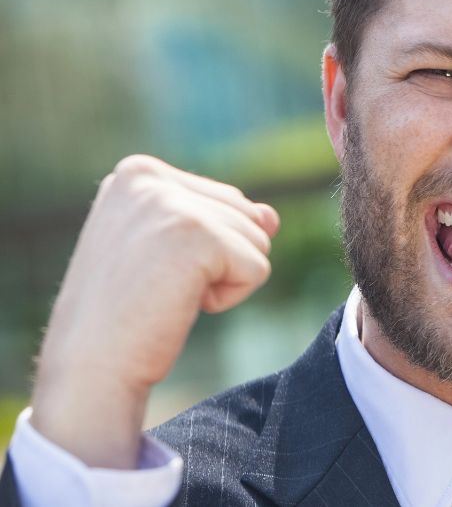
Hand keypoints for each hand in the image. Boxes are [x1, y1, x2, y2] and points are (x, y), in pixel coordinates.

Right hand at [29, 155, 278, 468]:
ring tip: (165, 294)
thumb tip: (271, 218)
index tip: (149, 270)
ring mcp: (173, 203)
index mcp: (137, 173)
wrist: (91, 367)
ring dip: (222, 280)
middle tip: (158, 286)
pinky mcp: (199, 235)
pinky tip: (178, 305)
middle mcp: (149, 177)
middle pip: (245, 214)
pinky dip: (229, 298)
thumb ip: (223, 221)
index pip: (225, 199)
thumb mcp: (171, 251)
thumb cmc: (126, 313)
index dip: (204, 249)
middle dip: (218, 261)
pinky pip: (258, 268)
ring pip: (258, 240)